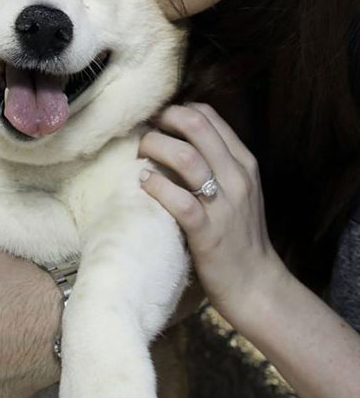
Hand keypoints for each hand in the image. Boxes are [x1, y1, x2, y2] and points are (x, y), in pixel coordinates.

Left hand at [138, 103, 289, 326]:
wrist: (257, 286)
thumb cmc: (239, 235)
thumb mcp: (238, 189)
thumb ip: (216, 162)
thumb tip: (177, 136)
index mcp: (243, 163)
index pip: (208, 116)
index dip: (177, 110)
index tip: (158, 120)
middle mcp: (236, 178)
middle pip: (196, 127)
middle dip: (164, 120)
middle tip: (145, 130)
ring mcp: (223, 205)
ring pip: (185, 157)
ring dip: (155, 147)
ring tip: (140, 155)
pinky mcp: (207, 232)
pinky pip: (179, 199)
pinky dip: (156, 185)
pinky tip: (144, 182)